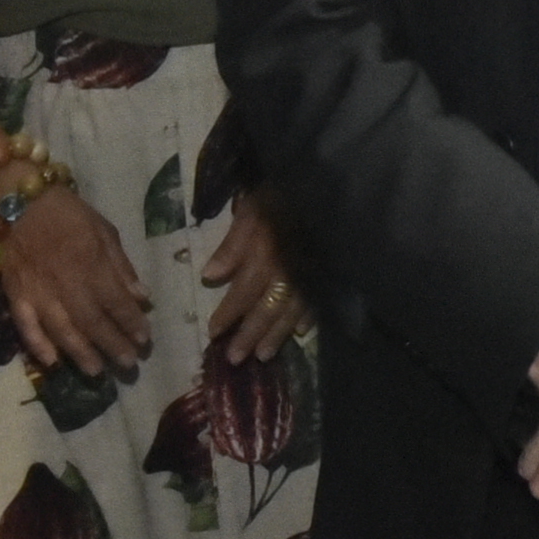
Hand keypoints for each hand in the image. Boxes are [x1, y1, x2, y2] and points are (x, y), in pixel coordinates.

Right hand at [0, 185, 153, 375]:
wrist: (21, 204)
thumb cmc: (70, 215)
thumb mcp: (106, 232)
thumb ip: (122, 267)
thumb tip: (142, 298)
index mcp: (91, 264)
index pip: (116, 302)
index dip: (132, 323)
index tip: (146, 340)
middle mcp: (66, 282)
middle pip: (92, 321)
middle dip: (112, 344)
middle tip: (129, 364)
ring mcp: (38, 291)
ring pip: (61, 329)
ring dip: (80, 353)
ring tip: (97, 372)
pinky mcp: (15, 295)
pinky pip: (26, 325)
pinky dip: (37, 345)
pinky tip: (52, 363)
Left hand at [201, 190, 311, 362]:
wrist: (328, 179)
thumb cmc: (280, 191)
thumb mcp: (251, 209)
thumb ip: (234, 243)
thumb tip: (210, 276)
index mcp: (267, 253)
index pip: (245, 291)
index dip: (228, 313)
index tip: (213, 333)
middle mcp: (290, 269)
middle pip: (268, 307)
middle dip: (251, 334)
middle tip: (235, 359)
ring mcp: (312, 271)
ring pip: (293, 309)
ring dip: (277, 335)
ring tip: (263, 355)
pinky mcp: (328, 269)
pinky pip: (319, 298)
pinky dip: (309, 317)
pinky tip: (300, 332)